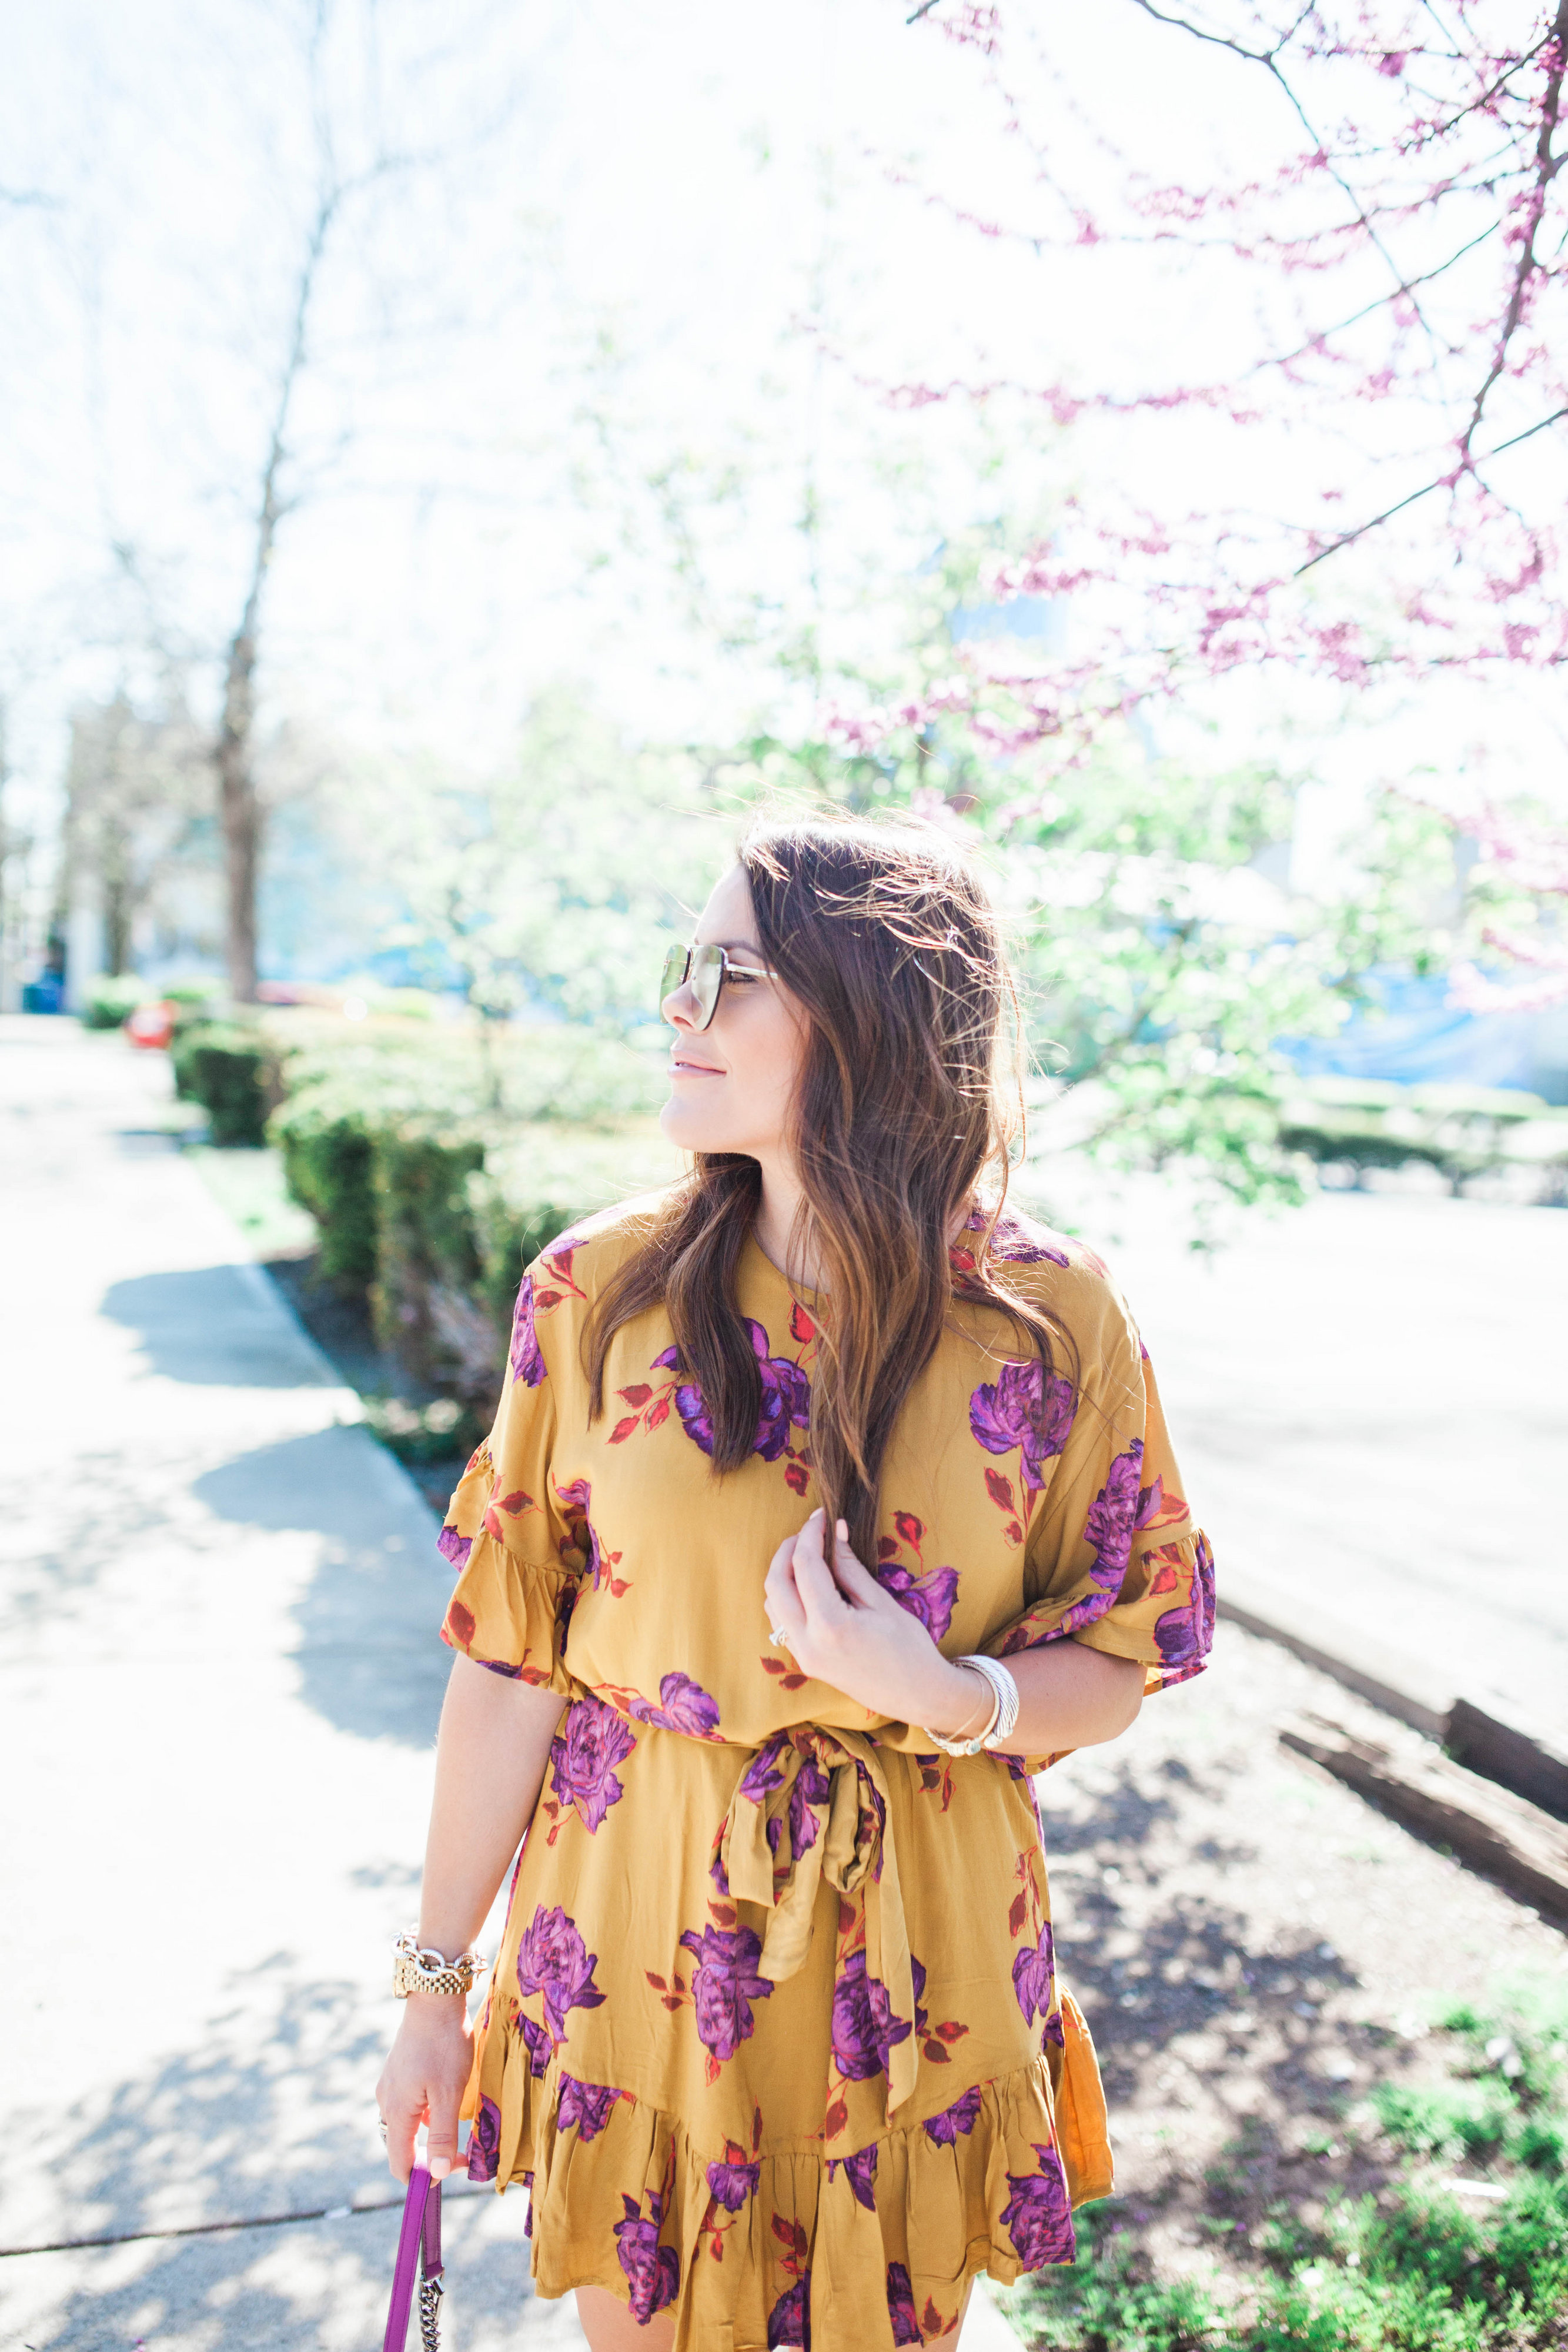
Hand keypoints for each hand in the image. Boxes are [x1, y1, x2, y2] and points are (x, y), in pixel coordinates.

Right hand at [375, 1995, 472, 2183]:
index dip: (422, 2177)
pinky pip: (407, 2105)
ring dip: (426, 2133)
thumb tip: (439, 2175)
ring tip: (454, 2123)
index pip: (400, 2163)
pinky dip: (424, 2113)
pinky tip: (443, 2099)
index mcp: (397, 2112)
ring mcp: (390, 2084)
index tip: (452, 2171)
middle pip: (401, 2146)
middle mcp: (386, 2101)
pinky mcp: (397, 2071)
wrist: (434, 1999)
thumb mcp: (449, 2093)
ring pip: (404, 2124)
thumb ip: (442, 2136)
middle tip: (459, 2152)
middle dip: (427, 2157)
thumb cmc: (444, 2045)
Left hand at [762, 1507, 990, 1737]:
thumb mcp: (881, 1602)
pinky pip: (782, 1622)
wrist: (918, 1696)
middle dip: (788, 1550)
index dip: (810, 1533)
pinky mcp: (805, 1662)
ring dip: (783, 1574)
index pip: (805, 1565)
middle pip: (775, 1583)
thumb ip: (850, 1566)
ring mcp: (803, 1656)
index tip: (821, 1516)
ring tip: (810, 1555)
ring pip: (773, 1603)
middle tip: (810, 1532)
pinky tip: (809, 1585)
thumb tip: (835, 1531)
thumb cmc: (909, 1647)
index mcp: (830, 1625)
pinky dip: (787, 1597)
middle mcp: (808, 1643)